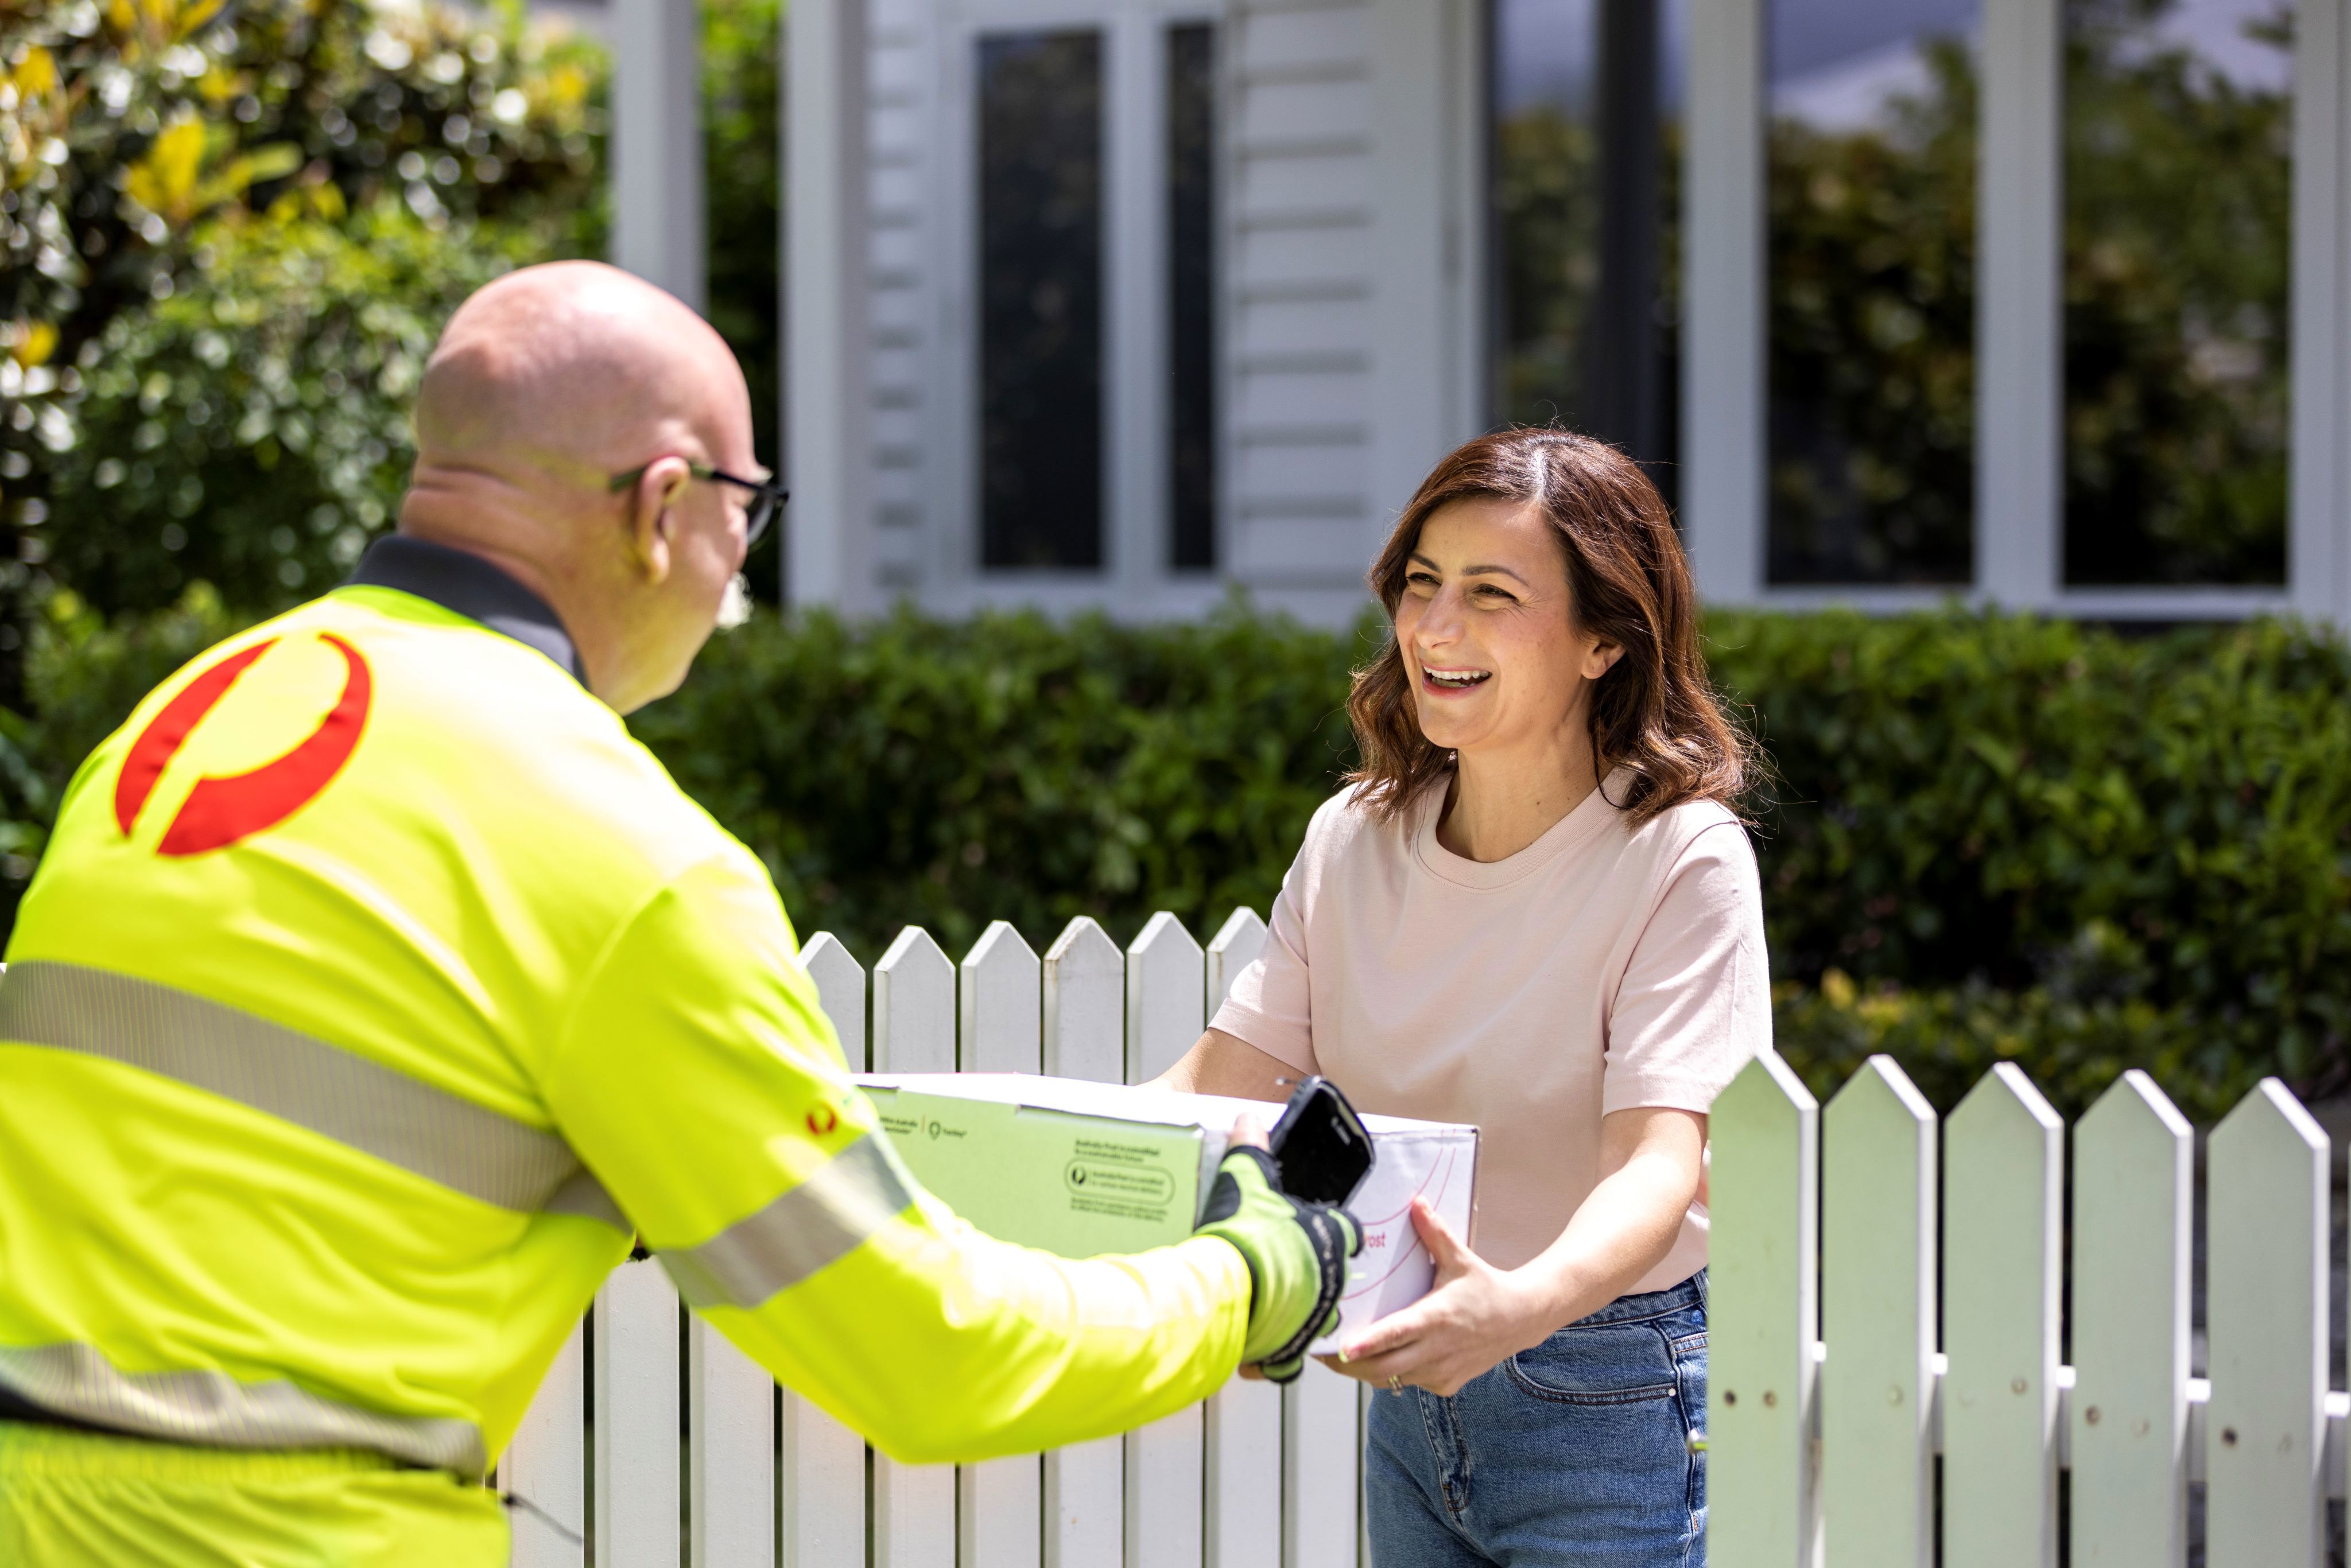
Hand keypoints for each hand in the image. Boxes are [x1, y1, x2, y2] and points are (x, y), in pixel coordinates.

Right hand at [1193, 1120, 1362, 1383]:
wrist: (1222, 1289)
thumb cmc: (1242, 1233)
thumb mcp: (1245, 1178)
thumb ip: (1250, 1149)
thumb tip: (1249, 1121)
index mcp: (1329, 1237)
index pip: (1347, 1230)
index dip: (1329, 1228)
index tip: (1311, 1229)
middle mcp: (1331, 1279)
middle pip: (1334, 1274)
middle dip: (1312, 1271)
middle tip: (1285, 1265)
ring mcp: (1315, 1316)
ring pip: (1317, 1315)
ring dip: (1298, 1309)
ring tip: (1270, 1301)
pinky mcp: (1293, 1346)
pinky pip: (1290, 1351)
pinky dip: (1276, 1347)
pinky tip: (1257, 1335)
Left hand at [1318, 1196, 1543, 1396]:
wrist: (1520, 1320)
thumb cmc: (1485, 1287)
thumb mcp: (1460, 1259)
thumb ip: (1435, 1233)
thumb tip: (1416, 1201)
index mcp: (1436, 1317)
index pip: (1396, 1333)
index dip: (1368, 1344)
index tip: (1342, 1349)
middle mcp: (1437, 1350)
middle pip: (1383, 1367)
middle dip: (1347, 1365)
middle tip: (1318, 1351)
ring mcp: (1441, 1372)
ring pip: (1392, 1379)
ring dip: (1365, 1370)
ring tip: (1336, 1357)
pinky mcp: (1446, 1385)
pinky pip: (1408, 1383)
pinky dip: (1390, 1374)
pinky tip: (1376, 1359)